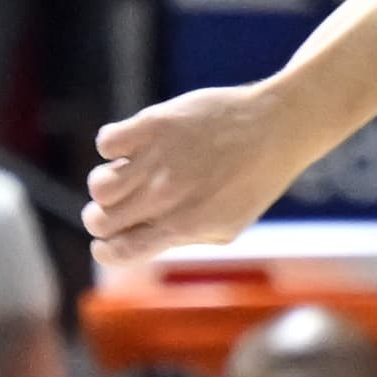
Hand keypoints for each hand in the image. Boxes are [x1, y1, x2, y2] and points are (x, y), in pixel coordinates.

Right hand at [86, 80, 310, 264]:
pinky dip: (114, 146)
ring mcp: (157, 159)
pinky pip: (106, 142)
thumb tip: (137, 242)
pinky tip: (138, 146)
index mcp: (182, 227)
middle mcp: (165, 196)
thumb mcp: (226, 225)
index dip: (106, 250)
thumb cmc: (254, 181)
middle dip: (102, 219)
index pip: (118, 251)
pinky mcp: (153, 124)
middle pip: (100, 219)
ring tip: (130, 176)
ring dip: (106, 184)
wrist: (277, 128)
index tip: (109, 242)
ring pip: (99, 184)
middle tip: (122, 207)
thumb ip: (181, 237)